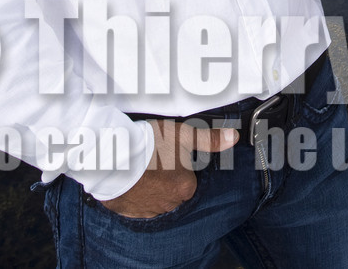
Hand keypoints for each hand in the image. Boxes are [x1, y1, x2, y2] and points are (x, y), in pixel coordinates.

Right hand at [98, 119, 238, 218]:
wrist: (114, 157)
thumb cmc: (150, 146)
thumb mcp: (184, 135)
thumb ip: (210, 139)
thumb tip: (233, 137)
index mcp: (185, 187)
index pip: (188, 179)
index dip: (178, 164)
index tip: (168, 154)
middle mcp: (169, 203)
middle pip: (172, 190)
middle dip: (165, 177)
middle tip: (154, 159)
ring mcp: (148, 210)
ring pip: (154, 198)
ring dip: (150, 187)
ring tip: (141, 168)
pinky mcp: (129, 211)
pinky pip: (136, 205)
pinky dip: (135, 195)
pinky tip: (131, 180)